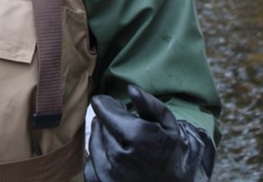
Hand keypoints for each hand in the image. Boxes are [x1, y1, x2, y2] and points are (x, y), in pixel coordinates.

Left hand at [85, 85, 214, 181]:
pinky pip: (91, 162)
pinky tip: (115, 156)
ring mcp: (110, 175)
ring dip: (102, 136)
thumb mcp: (169, 125)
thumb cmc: (171, 153)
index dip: (106, 103)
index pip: (106, 112)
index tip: (109, 101)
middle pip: (100, 125)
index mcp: (137, 138)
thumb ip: (150, 104)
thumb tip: (130, 88)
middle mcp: (121, 158)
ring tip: (118, 138)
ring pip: (94, 141)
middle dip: (107, 120)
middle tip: (120, 122)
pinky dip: (100, 156)